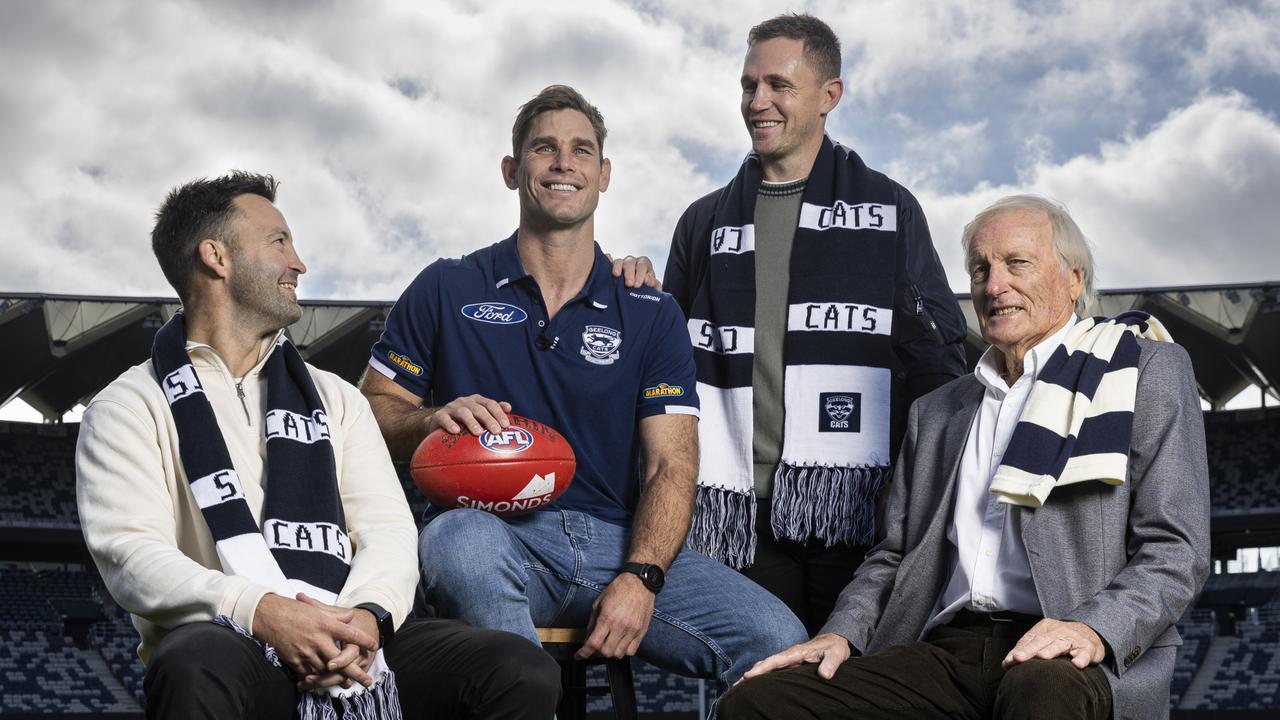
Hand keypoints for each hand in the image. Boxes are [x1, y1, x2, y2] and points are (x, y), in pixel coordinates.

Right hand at [251, 593, 377, 681]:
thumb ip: (335, 615)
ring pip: (325, 670)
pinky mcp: (294, 659)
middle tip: (367, 681)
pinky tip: (322, 681)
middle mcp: (318, 639)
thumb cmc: (294, 610)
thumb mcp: (317, 609)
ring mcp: (306, 651)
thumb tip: (350, 617)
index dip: (364, 640)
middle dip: (355, 672)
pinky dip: (315, 678)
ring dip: (336, 677)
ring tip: (346, 683)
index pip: (351, 634)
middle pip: (341, 660)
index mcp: (326, 624)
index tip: (374, 646)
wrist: (269, 616)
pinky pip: (308, 673)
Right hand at [428, 395, 511, 435]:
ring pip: (463, 412)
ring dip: (472, 422)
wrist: (437, 423)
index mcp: (476, 401)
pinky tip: (456, 431)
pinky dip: (450, 424)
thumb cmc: (463, 421)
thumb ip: (493, 412)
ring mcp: (451, 407)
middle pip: (479, 409)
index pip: (490, 404)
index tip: (506, 425)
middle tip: (497, 431)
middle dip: (489, 419)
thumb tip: (509, 408)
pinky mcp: (439, 416)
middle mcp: (465, 402)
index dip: (499, 413)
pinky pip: (444, 419)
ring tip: (479, 433)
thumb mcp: (478, 416)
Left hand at [575, 572, 654, 659]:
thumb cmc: (619, 589)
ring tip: (609, 643)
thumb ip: (592, 622)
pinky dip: (623, 651)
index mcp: (607, 618)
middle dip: (597, 652)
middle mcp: (620, 626)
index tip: (579, 656)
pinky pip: (631, 651)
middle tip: (595, 646)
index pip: (593, 643)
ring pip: (619, 654)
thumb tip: (587, 638)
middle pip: (606, 652)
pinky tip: (620, 642)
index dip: (583, 653)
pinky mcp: (641, 632)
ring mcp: (632, 630)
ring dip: (611, 652)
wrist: (639, 583)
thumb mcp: (598, 603)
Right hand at [608, 254, 661, 289]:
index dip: (640, 274)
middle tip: (629, 284)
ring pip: (618, 261)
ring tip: (616, 275)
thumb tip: (647, 280)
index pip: (643, 265)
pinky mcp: (611, 268)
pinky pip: (607, 260)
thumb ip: (653, 284)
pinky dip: (606, 261)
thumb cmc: (646, 290)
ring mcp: (620, 264)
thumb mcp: (653, 288)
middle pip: (630, 262)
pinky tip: (606, 268)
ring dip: (617, 267)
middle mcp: (632, 262)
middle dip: (629, 273)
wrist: (637, 296)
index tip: (637, 285)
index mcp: (643, 264)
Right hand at [739, 633, 850, 682]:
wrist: (835, 640)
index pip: (776, 661)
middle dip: (750, 674)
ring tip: (738, 687)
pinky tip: (753, 682)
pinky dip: (761, 674)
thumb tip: (824, 675)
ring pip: (767, 666)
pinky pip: (772, 668)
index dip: (762, 668)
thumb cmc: (834, 647)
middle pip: (766, 664)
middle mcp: (789, 655)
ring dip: (753, 674)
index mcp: (797, 652)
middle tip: (735, 686)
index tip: (748, 676)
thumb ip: (831, 664)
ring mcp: (788, 659)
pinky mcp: (790, 663)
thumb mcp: (836, 655)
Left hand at [1002, 618, 1105, 668]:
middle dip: (1028, 650)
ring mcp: (1073, 639)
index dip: (1018, 651)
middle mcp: (1058, 631)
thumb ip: (1027, 650)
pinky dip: (1081, 658)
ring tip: (1041, 657)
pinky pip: (1085, 653)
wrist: (1090, 632)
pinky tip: (1076, 664)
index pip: (1029, 639)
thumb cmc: (1061, 638)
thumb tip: (1006, 664)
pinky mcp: (1089, 648)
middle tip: (1018, 658)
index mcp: (1045, 628)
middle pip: (1041, 640)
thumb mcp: (1044, 639)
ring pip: (1061, 644)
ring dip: (1051, 650)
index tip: (1008, 662)